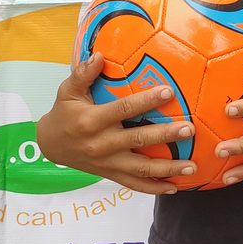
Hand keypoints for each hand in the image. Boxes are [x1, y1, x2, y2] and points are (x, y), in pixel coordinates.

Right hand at [36, 52, 197, 193]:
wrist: (50, 145)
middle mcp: (101, 144)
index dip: (146, 100)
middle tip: (189, 130)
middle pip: (138, 140)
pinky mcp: (110, 174)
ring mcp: (107, 163)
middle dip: (165, 135)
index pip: (123, 109)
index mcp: (92, 121)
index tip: (168, 91)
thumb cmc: (63, 113)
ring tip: (192, 165)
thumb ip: (83, 73)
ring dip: (168, 167)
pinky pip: (135, 185)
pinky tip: (175, 186)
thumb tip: (99, 55)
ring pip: (141, 168)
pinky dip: (155, 187)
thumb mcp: (67, 91)